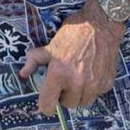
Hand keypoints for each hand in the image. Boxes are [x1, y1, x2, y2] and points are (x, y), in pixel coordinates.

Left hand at [20, 0, 124, 114]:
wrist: (101, 24)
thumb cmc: (73, 33)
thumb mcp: (51, 45)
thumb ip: (35, 60)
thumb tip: (23, 73)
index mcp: (59, 74)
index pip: (48, 106)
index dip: (45, 105)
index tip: (47, 101)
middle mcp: (77, 83)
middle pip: (67, 105)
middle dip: (64, 95)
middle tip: (65, 81)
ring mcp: (94, 85)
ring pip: (83, 102)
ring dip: (79, 95)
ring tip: (78, 79)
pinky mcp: (107, 83)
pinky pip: (96, 95)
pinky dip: (92, 89)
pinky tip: (91, 74)